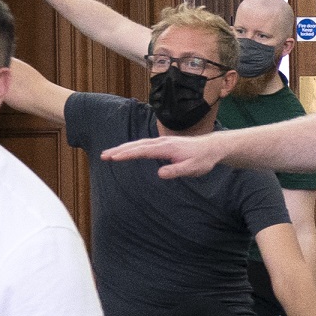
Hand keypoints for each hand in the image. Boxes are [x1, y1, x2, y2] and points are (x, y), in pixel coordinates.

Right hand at [102, 135, 226, 178]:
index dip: (127, 154)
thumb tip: (160, 174)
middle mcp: (162, 142)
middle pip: (136, 145)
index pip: (143, 151)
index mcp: (167, 148)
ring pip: (138, 144)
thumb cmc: (203, 159)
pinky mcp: (163, 144)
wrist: (212, 147)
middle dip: (119, 150)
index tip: (114, 157)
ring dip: (123, 148)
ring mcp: (162, 142)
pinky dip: (131, 147)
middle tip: (103, 156)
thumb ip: (176, 171)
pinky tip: (125, 151)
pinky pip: (143, 145)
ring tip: (109, 154)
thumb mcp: (192, 168)